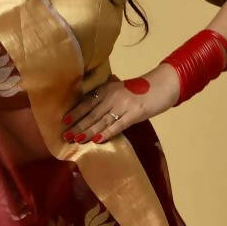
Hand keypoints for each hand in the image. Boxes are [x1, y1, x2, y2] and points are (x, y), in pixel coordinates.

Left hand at [61, 64, 180, 143]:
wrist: (163, 85)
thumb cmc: (141, 90)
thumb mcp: (120, 90)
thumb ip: (107, 99)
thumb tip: (91, 113)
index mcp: (107, 89)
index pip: (87, 102)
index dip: (75, 112)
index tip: (63, 121)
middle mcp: (112, 96)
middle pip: (91, 113)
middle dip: (77, 125)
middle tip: (64, 136)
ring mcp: (123, 105)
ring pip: (102, 120)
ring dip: (88, 131)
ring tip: (76, 140)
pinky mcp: (135, 113)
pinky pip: (118, 125)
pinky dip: (107, 132)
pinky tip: (97, 139)